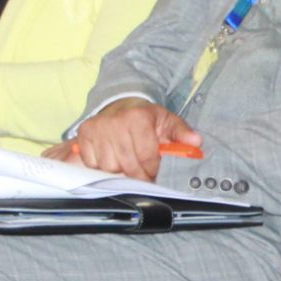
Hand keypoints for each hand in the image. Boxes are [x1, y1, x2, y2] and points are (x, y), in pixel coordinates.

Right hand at [70, 99, 200, 180]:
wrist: (120, 106)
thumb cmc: (145, 118)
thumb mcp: (166, 121)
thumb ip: (182, 133)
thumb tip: (196, 142)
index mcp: (138, 118)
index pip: (146, 156)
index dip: (153, 170)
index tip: (155, 173)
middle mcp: (115, 122)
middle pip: (128, 165)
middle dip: (138, 174)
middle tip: (143, 173)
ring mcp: (97, 128)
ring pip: (109, 167)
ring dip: (119, 169)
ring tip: (126, 160)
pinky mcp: (84, 135)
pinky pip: (92, 163)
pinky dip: (101, 165)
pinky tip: (111, 156)